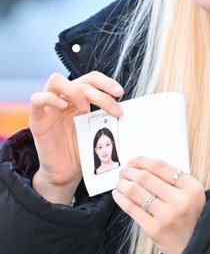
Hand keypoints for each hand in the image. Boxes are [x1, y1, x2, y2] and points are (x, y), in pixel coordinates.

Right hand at [30, 71, 123, 202]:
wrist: (65, 173)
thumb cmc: (82, 152)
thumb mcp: (98, 133)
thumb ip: (107, 120)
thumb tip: (128, 113)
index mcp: (80, 99)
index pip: (92, 79)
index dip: (106, 82)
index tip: (120, 93)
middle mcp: (65, 99)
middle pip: (80, 81)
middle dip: (100, 92)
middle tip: (115, 108)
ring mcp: (49, 107)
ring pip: (56, 80)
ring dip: (75, 90)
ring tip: (86, 107)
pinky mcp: (37, 119)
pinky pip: (37, 98)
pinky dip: (50, 98)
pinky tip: (63, 107)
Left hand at [112, 158, 205, 253]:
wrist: (197, 248)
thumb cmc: (192, 218)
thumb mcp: (193, 195)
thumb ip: (175, 181)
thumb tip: (143, 168)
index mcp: (192, 187)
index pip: (161, 167)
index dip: (142, 162)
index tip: (133, 162)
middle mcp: (180, 200)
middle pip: (146, 178)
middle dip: (130, 172)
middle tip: (124, 172)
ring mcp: (167, 216)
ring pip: (136, 191)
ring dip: (123, 184)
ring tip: (120, 182)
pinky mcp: (154, 230)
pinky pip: (132, 209)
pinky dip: (121, 199)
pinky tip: (118, 194)